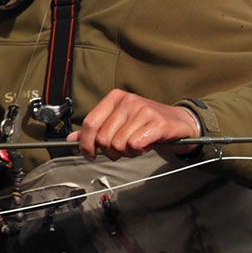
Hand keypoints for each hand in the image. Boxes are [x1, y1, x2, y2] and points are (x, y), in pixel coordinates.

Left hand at [76, 89, 199, 159]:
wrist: (179, 122)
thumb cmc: (145, 124)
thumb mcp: (119, 122)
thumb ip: (96, 129)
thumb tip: (72, 139)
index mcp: (115, 98)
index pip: (90, 123)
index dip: (86, 143)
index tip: (89, 154)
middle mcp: (128, 101)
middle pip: (104, 137)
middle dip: (110, 151)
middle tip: (121, 150)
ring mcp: (143, 110)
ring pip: (119, 144)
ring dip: (126, 152)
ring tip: (135, 146)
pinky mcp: (157, 123)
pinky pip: (135, 145)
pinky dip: (138, 151)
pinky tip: (144, 145)